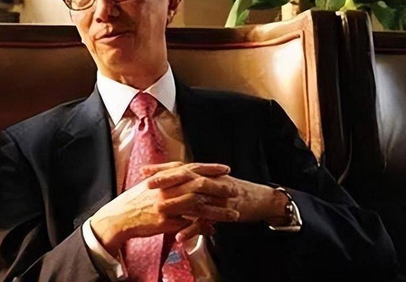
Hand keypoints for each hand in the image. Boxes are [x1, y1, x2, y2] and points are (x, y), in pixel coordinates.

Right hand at [89, 162, 238, 255]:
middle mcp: (166, 188)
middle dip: (219, 186)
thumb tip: (186, 174)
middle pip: (198, 184)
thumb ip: (168, 178)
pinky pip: (187, 224)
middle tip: (235, 189)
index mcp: (164, 177)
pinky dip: (202, 226)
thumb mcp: (151, 183)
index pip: (192, 168)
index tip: (225, 168)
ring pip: (197, 205)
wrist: (118, 216)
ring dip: (218, 210)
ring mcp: (166, 205)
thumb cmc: (135, 200)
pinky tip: (215, 228)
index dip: (210, 168)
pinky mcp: (164, 221)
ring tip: (234, 213)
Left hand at [145, 163, 291, 240]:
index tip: (144, 170)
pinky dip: (192, 229)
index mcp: (206, 174)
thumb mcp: (214, 181)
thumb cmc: (235, 191)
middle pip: (185, 178)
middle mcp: (210, 181)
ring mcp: (217, 196)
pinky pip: (206, 222)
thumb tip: (177, 179)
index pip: (181, 167)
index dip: (163, 168)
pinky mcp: (224, 212)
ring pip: (194, 200)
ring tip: (159, 211)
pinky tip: (180, 237)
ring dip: (175, 205)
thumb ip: (196, 180)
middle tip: (147, 184)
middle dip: (165, 180)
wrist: (261, 200)